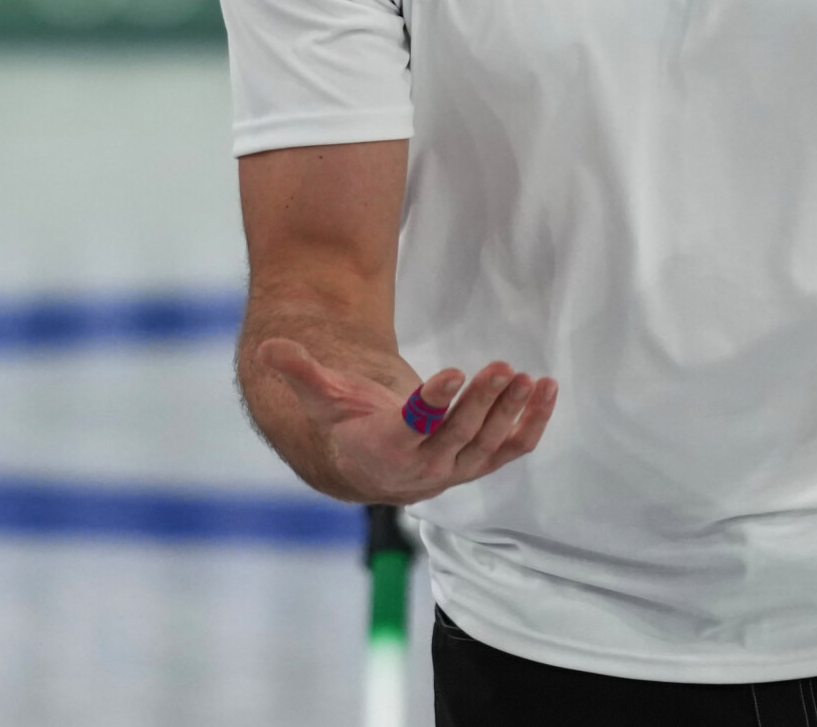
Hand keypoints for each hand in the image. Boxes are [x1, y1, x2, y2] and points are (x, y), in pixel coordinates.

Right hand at [254, 343, 555, 503]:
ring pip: (487, 442)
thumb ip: (299, 372)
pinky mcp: (478, 463)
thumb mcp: (319, 397)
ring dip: (510, 411)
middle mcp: (424, 468)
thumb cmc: (344, 424)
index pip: (413, 428)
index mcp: (384, 450)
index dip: (434, 404)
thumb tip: (270, 346)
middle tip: (500, 368)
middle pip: (457, 434)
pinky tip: (546, 391)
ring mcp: (455, 468)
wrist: (369, 467)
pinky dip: (532, 423)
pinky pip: (510, 448)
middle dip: (480, 402)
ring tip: (526, 377)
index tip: (453, 374)